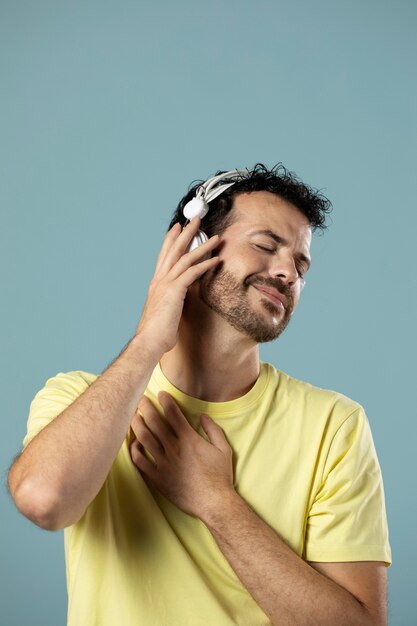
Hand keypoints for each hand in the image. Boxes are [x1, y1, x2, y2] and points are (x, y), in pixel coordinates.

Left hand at [129, 391, 234, 520]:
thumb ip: (213, 429)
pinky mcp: (157, 478)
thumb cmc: (220, 476)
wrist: (214, 502)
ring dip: (137, 425)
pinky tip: (133, 444)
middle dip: (146, 407)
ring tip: (133, 416)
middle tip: (140, 399)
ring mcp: (163, 463)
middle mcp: (173, 448)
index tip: (161, 394)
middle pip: (154, 422)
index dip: (166, 401)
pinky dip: (134, 450)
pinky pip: (140, 462)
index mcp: (189, 439)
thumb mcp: (223, 449)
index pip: (173, 413)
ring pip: (144, 438)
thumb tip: (203, 416)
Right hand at [135, 217, 220, 355]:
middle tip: (196, 219)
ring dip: (202, 245)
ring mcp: (166, 284)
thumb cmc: (157, 333)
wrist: (149, 341)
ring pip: (185, 257)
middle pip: (174, 250)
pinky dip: (205, 264)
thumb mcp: (164, 312)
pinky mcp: (174, 291)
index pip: (164, 256)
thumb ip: (170, 301)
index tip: (178, 228)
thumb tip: (178, 301)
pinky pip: (193, 272)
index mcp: (156, 284)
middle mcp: (159, 280)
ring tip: (216, 237)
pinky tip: (216, 259)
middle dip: (186, 233)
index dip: (171, 240)